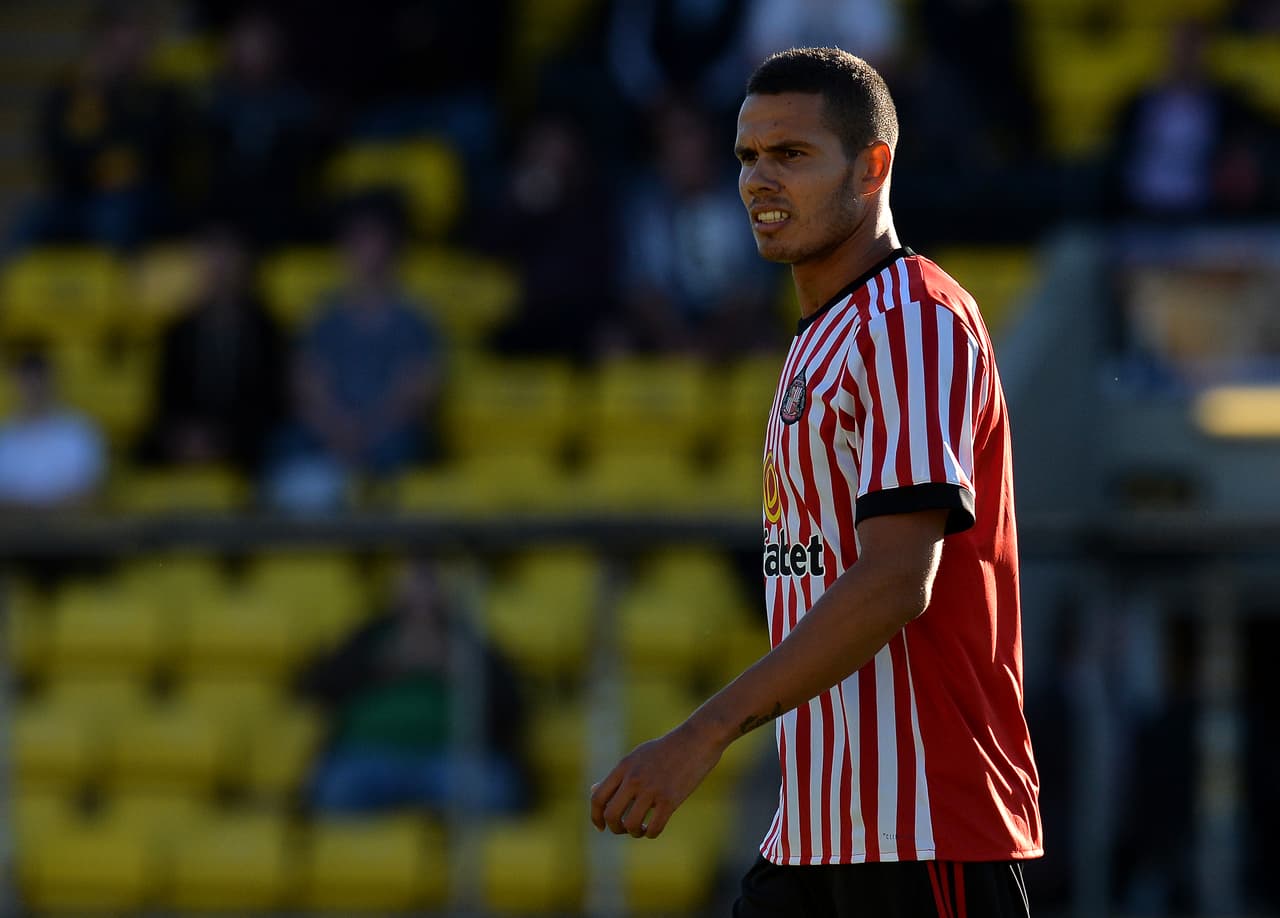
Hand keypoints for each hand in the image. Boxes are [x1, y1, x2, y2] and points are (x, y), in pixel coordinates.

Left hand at [589, 720, 724, 838]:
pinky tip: (653, 828)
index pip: (598, 797)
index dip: (595, 817)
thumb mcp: (636, 757)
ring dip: (633, 832)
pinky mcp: (670, 799)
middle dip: (614, 828)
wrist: (697, 740)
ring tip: (640, 828)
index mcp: (624, 767)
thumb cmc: (666, 750)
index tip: (601, 826)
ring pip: (630, 824)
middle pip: (611, 814)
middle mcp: (634, 778)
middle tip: (623, 828)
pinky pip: (654, 828)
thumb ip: (616, 776)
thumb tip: (593, 790)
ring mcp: (652, 789)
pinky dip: (650, 833)